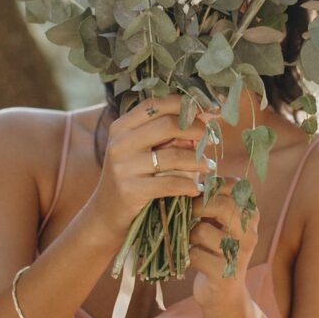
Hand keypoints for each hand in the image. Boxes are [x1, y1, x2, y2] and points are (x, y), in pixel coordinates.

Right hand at [81, 98, 209, 230]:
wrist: (106, 213)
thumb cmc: (131, 177)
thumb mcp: (140, 151)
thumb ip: (164, 135)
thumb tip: (204, 120)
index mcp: (122, 127)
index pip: (156, 104)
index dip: (184, 104)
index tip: (208, 109)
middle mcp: (120, 143)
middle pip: (167, 125)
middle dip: (196, 130)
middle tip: (211, 138)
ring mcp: (123, 166)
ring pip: (172, 156)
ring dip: (197, 160)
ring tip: (209, 165)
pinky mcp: (129, 190)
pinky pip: (169, 183)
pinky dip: (188, 185)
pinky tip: (197, 188)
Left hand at [185, 186, 262, 317]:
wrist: (224, 296)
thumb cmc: (217, 251)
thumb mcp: (221, 223)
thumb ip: (213, 200)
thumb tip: (190, 173)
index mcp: (251, 214)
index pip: (236, 185)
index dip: (212, 184)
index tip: (198, 191)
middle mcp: (250, 232)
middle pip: (221, 205)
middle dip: (196, 206)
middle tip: (185, 212)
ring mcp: (239, 254)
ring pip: (202, 231)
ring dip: (188, 235)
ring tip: (188, 240)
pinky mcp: (225, 274)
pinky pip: (196, 255)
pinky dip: (186, 255)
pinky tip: (189, 259)